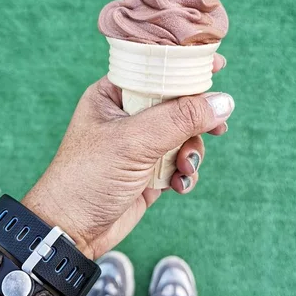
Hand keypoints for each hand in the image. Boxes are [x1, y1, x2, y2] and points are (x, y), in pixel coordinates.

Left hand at [23, 53, 233, 258]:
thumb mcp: (135, 141)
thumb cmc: (88, 177)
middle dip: (196, 119)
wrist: (72, 231)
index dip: (185, 67)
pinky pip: (180, 163)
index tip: (217, 64)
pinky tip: (180, 184)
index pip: (154, 70)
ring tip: (186, 166)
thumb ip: (180, 118)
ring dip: (191, 151)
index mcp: (113, 95)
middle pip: (176, 104)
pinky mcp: (149, 172)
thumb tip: (223, 102)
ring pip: (183, 135)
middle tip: (217, 126)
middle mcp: (127, 116)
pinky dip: (185, 172)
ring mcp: (139, 145)